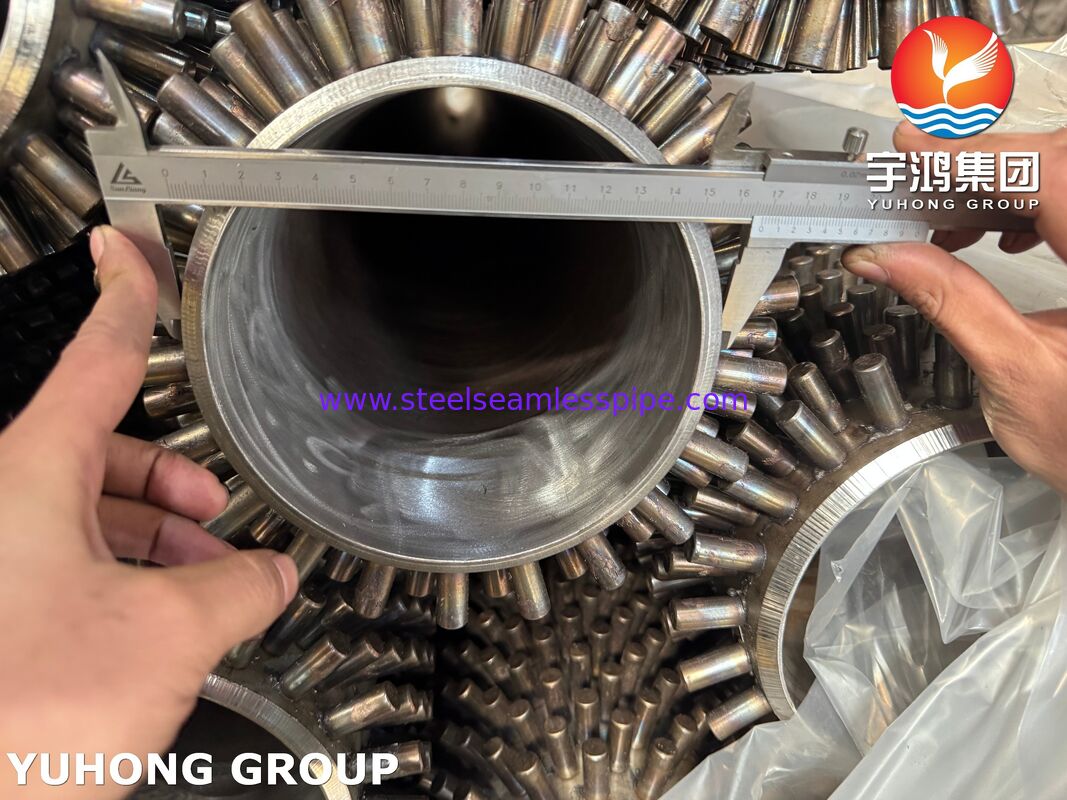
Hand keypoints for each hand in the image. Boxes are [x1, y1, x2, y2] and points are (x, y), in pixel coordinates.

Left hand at [0, 227, 296, 797]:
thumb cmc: (19, 713)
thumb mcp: (169, 631)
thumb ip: (240, 586)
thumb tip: (271, 575)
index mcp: (29, 476)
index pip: (95, 358)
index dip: (125, 296)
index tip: (125, 252)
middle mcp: (5, 507)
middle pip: (105, 450)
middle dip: (175, 475)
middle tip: (220, 504)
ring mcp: (0, 561)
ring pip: (91, 515)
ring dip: (160, 538)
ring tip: (210, 580)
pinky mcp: (3, 611)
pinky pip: (73, 564)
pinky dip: (130, 577)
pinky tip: (170, 618)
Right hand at [844, 122, 1066, 494]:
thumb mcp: (1013, 371)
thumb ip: (949, 301)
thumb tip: (886, 257)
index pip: (1046, 173)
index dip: (973, 156)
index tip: (913, 152)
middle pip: (1059, 162)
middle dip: (984, 167)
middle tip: (916, 186)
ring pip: (1066, 176)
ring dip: (1005, 187)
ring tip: (949, 222)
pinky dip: (1034, 206)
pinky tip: (1006, 232)